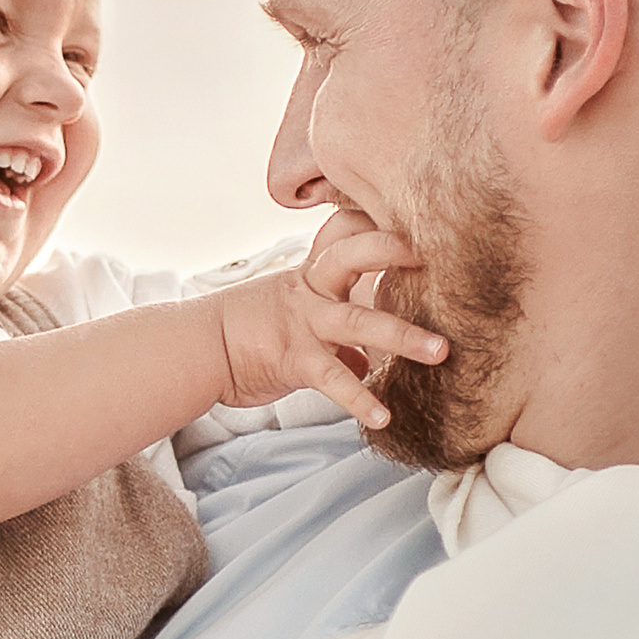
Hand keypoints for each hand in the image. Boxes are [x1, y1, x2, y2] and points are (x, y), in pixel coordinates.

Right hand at [211, 207, 445, 425]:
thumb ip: (337, 335)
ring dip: (403, 335)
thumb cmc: (247, 332)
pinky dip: (360, 399)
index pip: (344, 234)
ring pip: (358, 320)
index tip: (416, 221)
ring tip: (440, 351)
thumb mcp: (293, 317)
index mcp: (312, 275)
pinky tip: (383, 417)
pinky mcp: (294, 359)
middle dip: (392, 252)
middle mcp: (311, 291)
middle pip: (353, 257)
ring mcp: (303, 323)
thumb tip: (365, 363)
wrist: (198, 350)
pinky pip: (334, 379)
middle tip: (436, 256)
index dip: (377, 225)